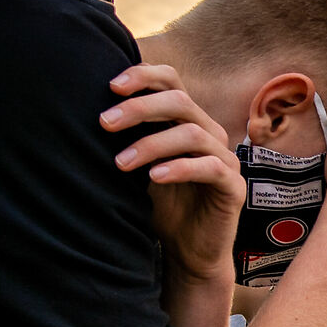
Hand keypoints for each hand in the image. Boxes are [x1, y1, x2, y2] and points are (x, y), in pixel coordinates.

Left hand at [102, 64, 242, 286]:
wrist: (187, 250)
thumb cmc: (162, 205)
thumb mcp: (139, 164)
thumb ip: (128, 136)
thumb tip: (92, 110)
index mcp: (187, 120)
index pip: (171, 80)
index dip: (143, 76)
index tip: (110, 86)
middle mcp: (209, 133)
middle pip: (180, 101)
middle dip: (139, 109)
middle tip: (105, 124)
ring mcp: (225, 159)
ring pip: (192, 133)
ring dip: (151, 144)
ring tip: (121, 163)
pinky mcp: (233, 187)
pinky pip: (211, 167)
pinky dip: (180, 168)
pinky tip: (154, 177)